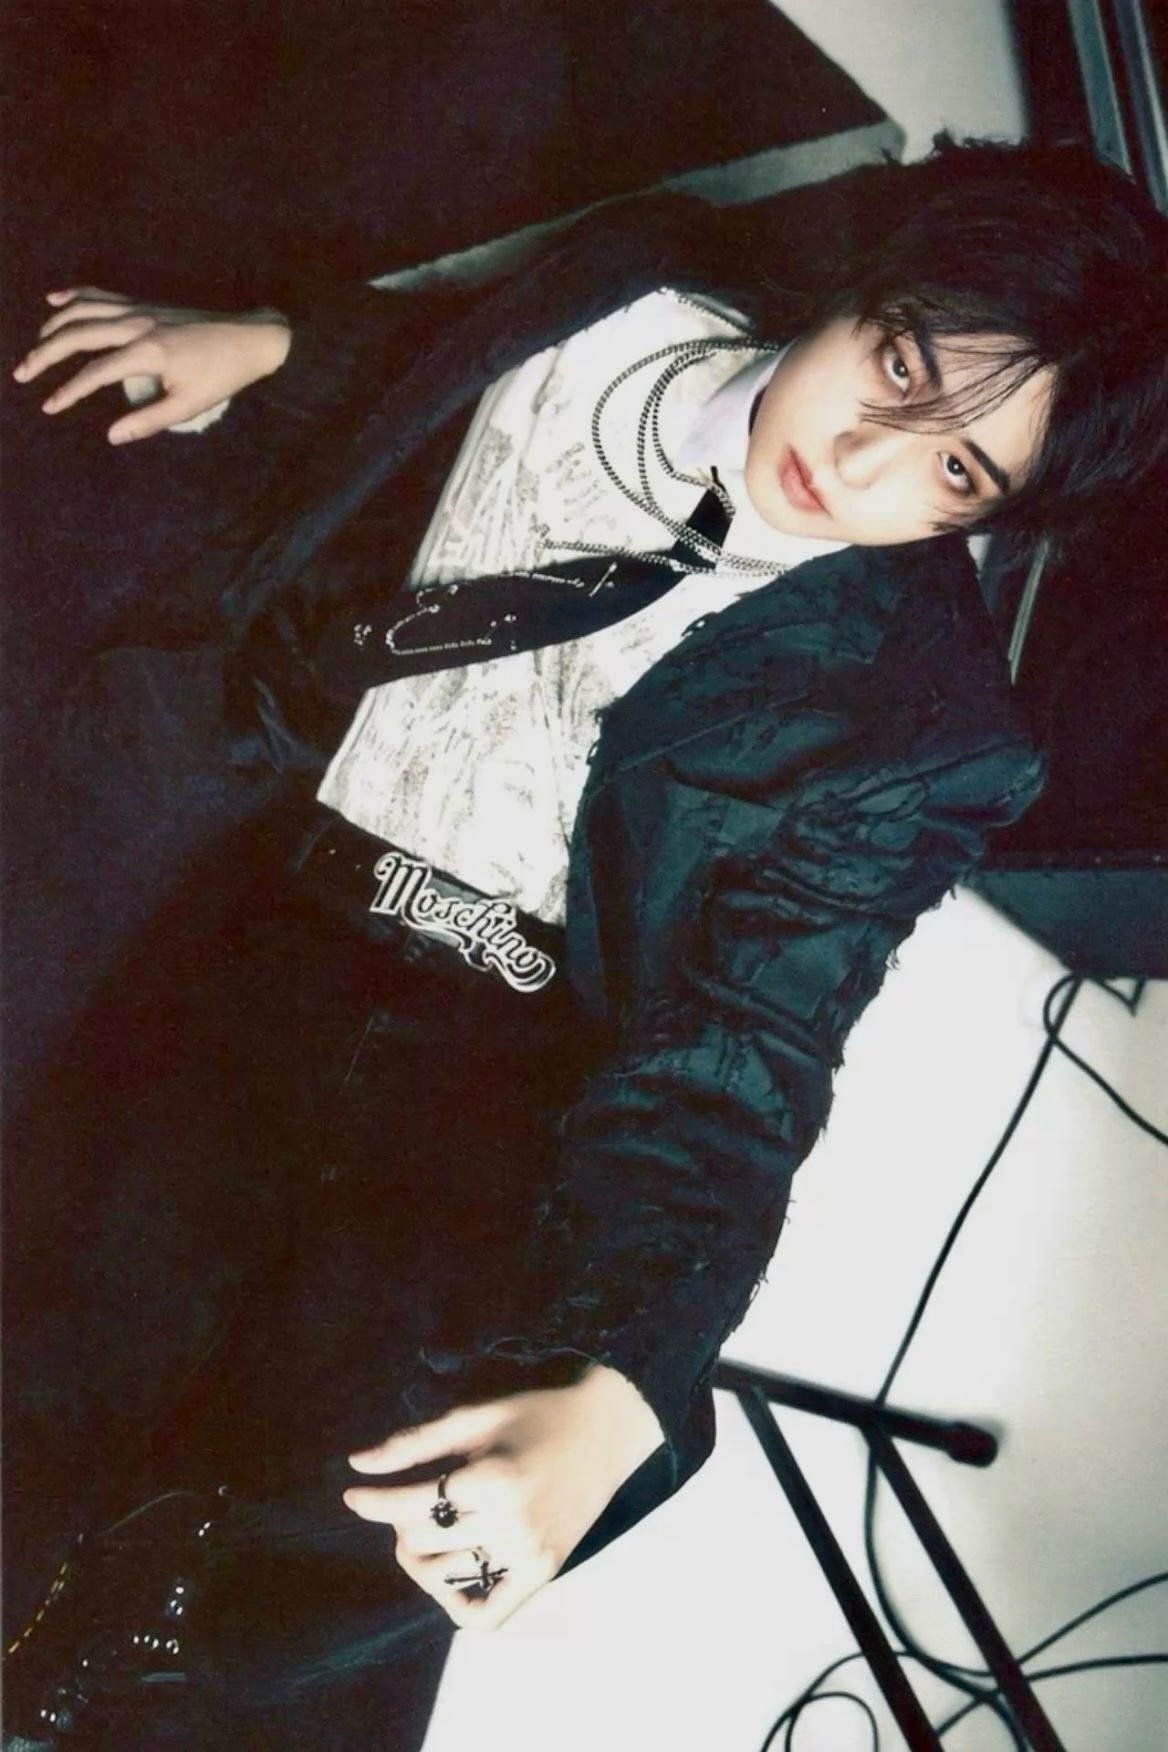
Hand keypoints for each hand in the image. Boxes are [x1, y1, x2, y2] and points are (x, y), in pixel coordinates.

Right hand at [11, 288, 291, 442]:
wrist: (249, 338)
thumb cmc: (222, 376)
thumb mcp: (189, 405)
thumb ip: (148, 420)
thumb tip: (111, 435)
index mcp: (146, 352)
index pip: (94, 373)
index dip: (68, 391)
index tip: (49, 407)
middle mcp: (136, 324)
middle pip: (77, 333)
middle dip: (45, 353)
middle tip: (22, 373)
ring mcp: (139, 309)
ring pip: (83, 309)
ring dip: (53, 326)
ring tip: (35, 346)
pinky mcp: (145, 303)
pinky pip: (101, 294)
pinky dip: (75, 296)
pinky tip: (55, 301)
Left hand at [342, 1364, 663, 1630]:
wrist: (605, 1430)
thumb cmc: (535, 1415)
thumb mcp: (474, 1418)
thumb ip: (414, 1442)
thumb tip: (357, 1464)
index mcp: (493, 1478)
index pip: (411, 1503)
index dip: (373, 1501)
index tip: (352, 1495)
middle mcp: (512, 1524)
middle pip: (422, 1540)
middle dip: (400, 1522)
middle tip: (408, 1502)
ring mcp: (530, 1555)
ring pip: (443, 1577)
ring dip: (420, 1557)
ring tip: (427, 1530)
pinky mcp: (543, 1573)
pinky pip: (487, 1616)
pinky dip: (457, 1606)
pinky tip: (448, 1576)